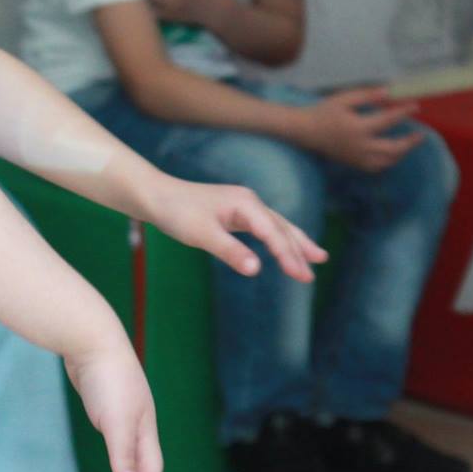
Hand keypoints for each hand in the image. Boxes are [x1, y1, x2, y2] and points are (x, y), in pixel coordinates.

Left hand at [65, 341, 162, 471]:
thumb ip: (123, 453)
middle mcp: (139, 428)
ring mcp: (124, 418)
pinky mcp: (107, 409)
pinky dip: (122, 463)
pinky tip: (122, 468)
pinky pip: (119, 447)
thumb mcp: (115, 420)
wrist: (92, 340)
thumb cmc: (107, 378)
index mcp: (144, 432)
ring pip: (132, 461)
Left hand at [137, 173, 327, 282]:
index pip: (273, 234)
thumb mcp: (201, 234)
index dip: (288, 256)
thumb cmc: (176, 212)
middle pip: (281, 228)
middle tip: (313, 276)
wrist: (154, 195)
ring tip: (318, 257)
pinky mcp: (235, 212)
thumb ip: (229, 251)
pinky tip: (283, 247)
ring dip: (296, 242)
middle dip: (299, 251)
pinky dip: (278, 238)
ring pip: (276, 226)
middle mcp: (249, 201)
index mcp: (245, 204)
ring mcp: (243, 205)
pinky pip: (264, 227)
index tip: (302, 276)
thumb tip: (256, 269)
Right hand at [298, 87, 427, 172]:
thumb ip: (366, 95)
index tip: (416, 107)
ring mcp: (357, 158)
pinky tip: (393, 153)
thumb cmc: (324, 112)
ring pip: (387, 161)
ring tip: (409, 143)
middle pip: (393, 148)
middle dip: (409, 142)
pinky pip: (377, 167)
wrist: (305, 131)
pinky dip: (388, 161)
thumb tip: (389, 92)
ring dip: (401, 153)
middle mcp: (360, 146)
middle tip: (421, 134)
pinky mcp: (354, 164)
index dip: (403, 113)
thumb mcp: (343, 99)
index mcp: (357, 127)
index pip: (387, 120)